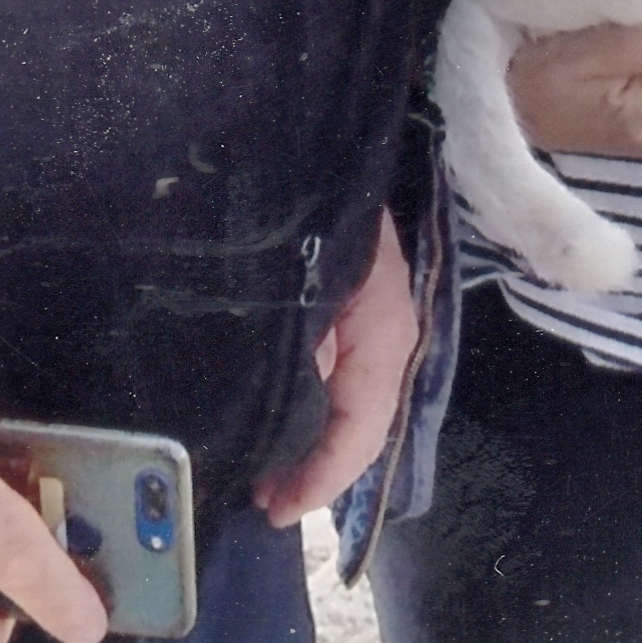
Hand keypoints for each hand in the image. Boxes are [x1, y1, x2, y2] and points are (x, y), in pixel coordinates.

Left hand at [253, 211, 416, 525]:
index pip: (363, 430)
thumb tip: (279, 423)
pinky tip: (266, 417)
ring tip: (256, 469)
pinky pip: (331, 372)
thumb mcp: (300, 282)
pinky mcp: (341, 305)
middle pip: (357, 424)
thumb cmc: (299, 198)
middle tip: (259, 499)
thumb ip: (298, 351)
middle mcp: (385, 331)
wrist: (298, 132)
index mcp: (384, 329)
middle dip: (312, 469)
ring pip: (345, 402)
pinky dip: (302, 405)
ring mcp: (366, 318)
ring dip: (305, 440)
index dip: (321, 480)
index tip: (274, 510)